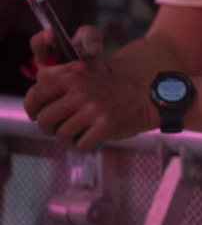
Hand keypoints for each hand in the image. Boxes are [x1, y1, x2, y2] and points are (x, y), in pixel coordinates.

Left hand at [24, 27, 156, 149]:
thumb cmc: (111, 91)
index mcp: (72, 79)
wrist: (147, 97)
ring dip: (68, 139)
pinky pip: (81, 145)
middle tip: (57, 129)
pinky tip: (92, 140)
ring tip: (79, 134)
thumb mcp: (85, 78)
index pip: (36, 94)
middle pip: (44, 119)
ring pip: (62, 135)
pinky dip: (84, 146)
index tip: (36, 115)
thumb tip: (34, 102)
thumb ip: (60, 84)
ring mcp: (93, 110)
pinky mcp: (105, 126)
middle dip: (48, 129)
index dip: (31, 109)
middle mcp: (80, 93)